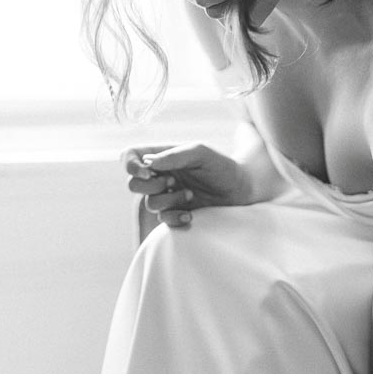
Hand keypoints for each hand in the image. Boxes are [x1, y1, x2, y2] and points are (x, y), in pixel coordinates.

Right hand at [123, 143, 248, 227]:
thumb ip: (174, 155)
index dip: (130, 165)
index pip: (130, 156)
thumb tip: (147, 163)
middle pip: (133, 185)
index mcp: (161, 156)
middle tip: (173, 182)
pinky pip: (163, 220)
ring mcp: (167, 196)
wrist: (242, 190)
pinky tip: (190, 214)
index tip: (146, 172)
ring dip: (169, 200)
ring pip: (149, 204)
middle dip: (152, 186)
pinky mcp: (175, 213)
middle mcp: (160, 176)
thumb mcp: (200, 153)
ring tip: (191, 195)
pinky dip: (175, 218)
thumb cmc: (222, 166)